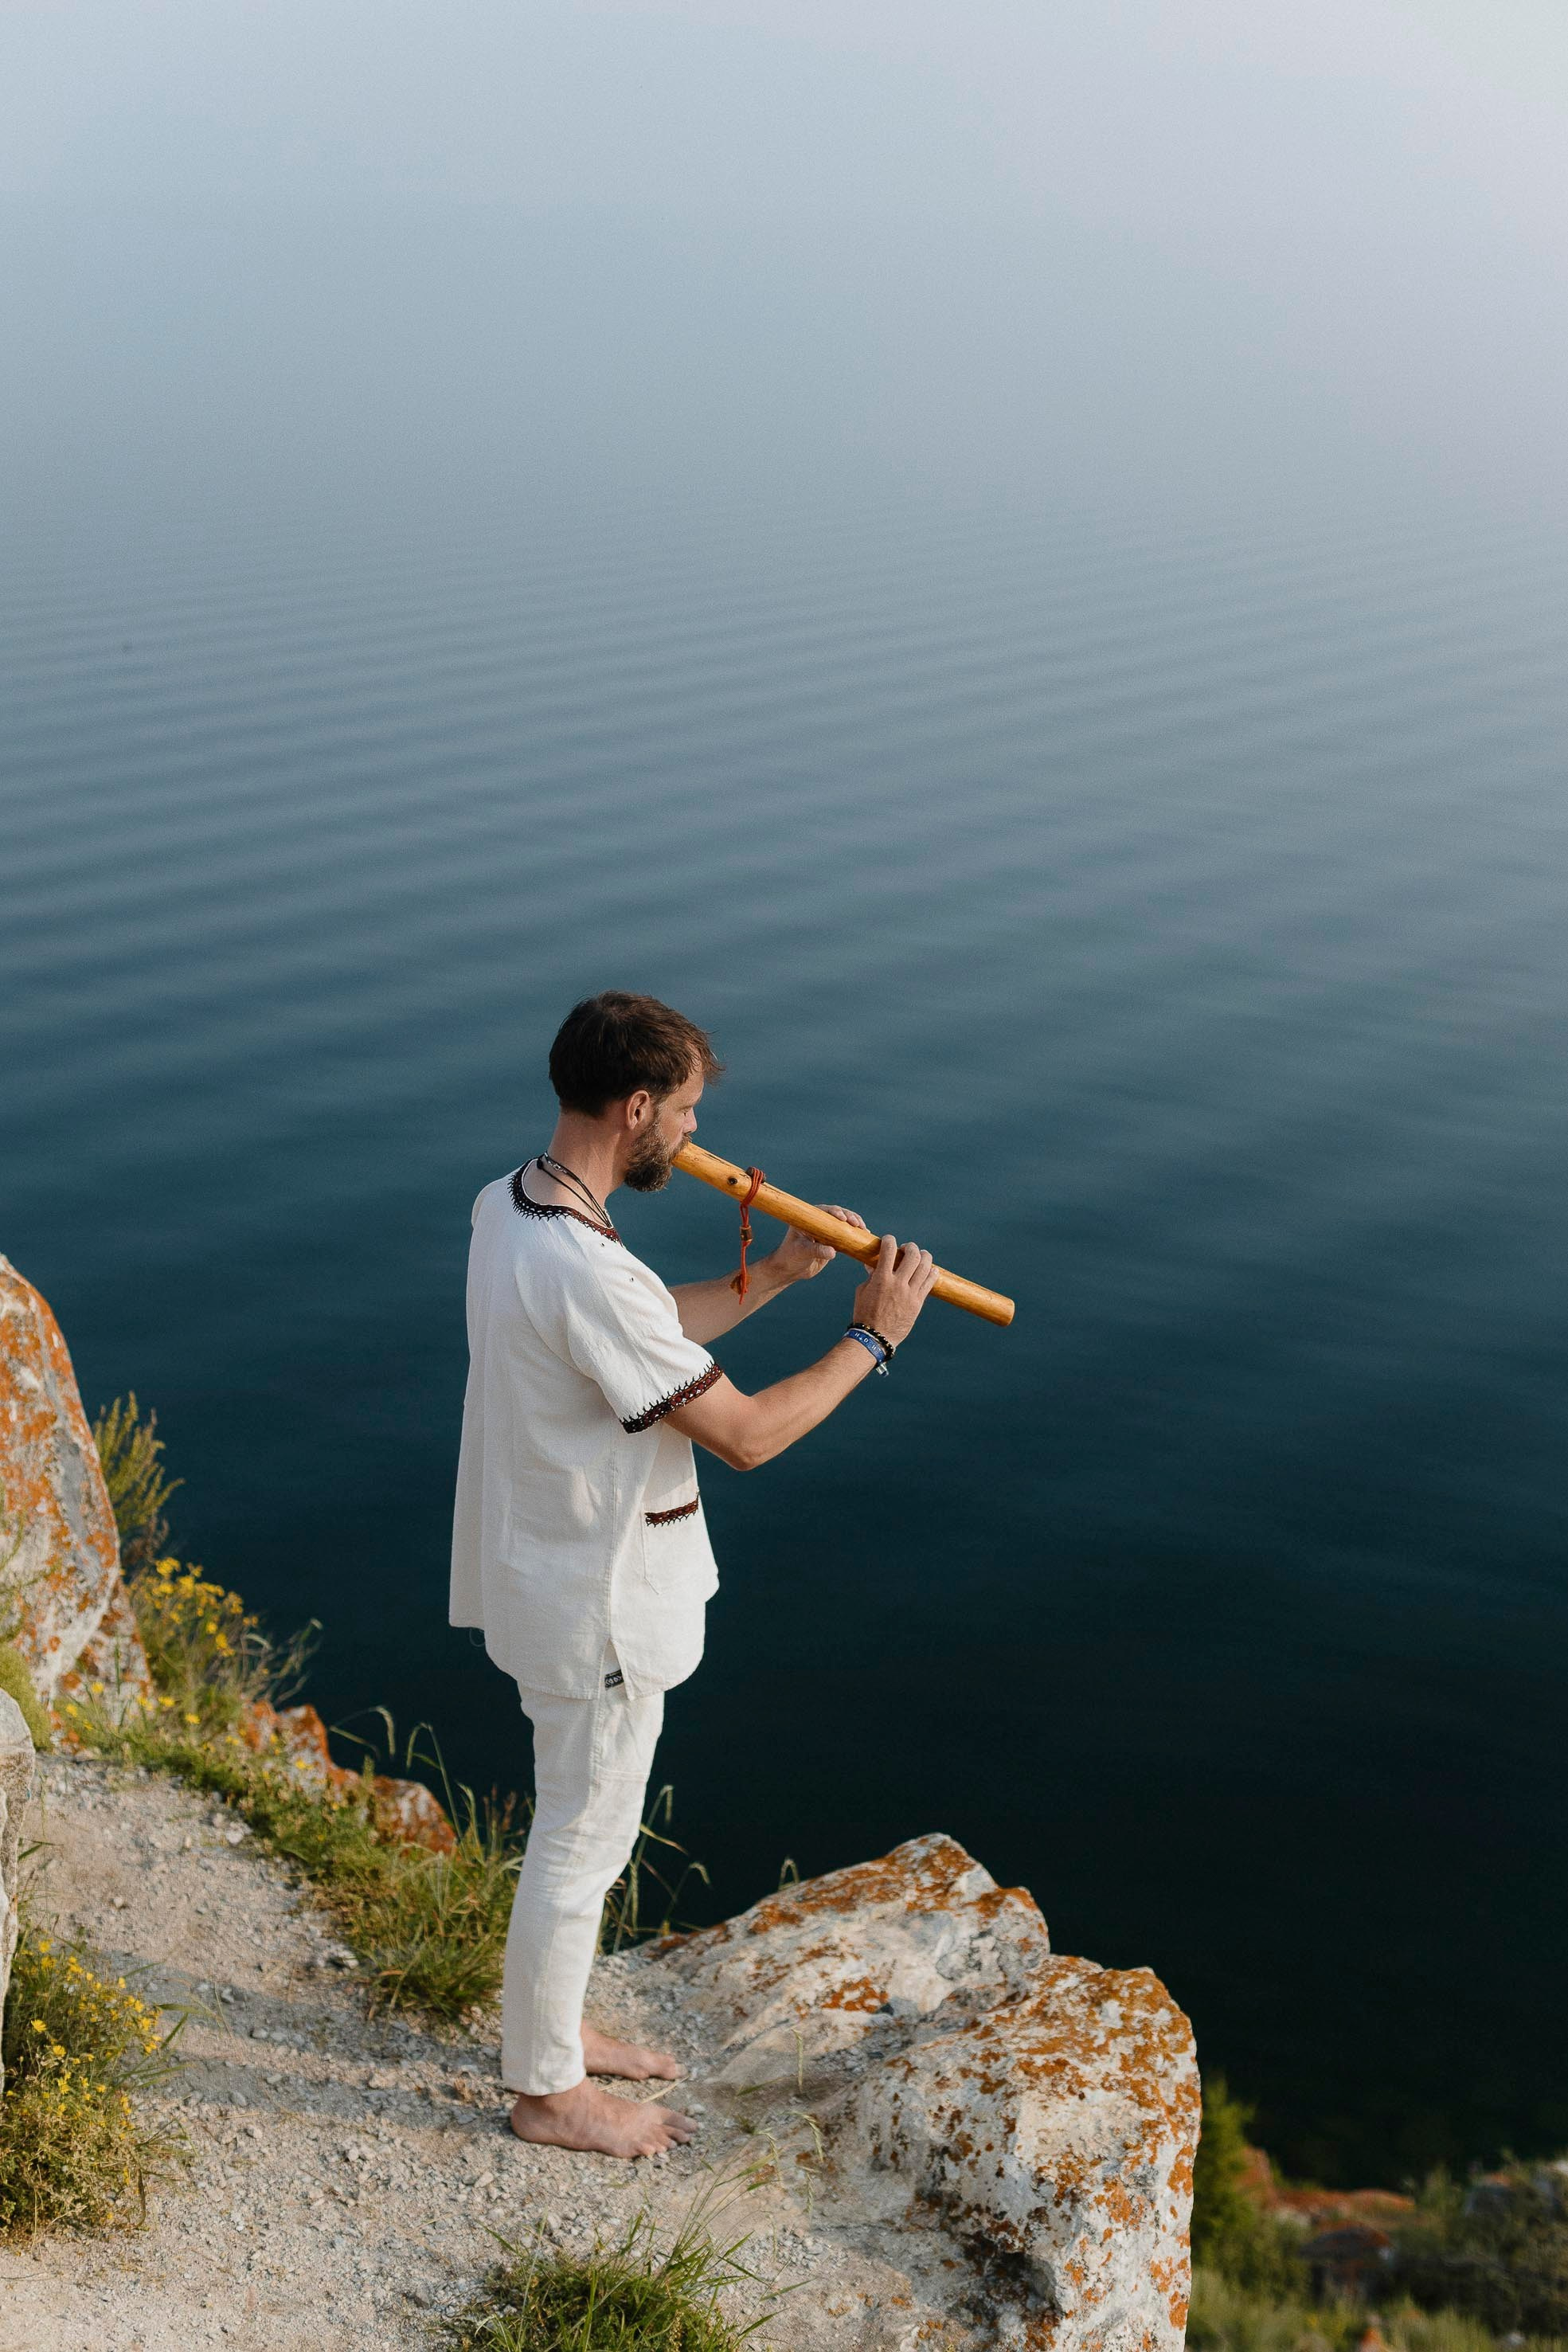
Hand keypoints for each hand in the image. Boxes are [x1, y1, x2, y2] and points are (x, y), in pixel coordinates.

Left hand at [768, 1205, 865, 1284]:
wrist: (790, 1269)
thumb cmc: (791, 1257)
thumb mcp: (802, 1252)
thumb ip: (817, 1251)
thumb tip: (833, 1252)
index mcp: (808, 1218)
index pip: (824, 1211)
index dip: (835, 1212)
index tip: (843, 1219)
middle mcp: (819, 1221)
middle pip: (838, 1214)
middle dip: (850, 1217)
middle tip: (858, 1225)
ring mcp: (826, 1230)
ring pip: (844, 1223)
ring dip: (855, 1225)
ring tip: (864, 1230)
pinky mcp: (832, 1241)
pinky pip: (845, 1235)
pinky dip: (855, 1235)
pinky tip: (864, 1236)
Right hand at [850, 1233, 936, 1347]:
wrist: (875, 1337)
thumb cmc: (865, 1314)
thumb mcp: (862, 1291)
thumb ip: (871, 1276)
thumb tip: (874, 1264)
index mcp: (882, 1279)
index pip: (889, 1250)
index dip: (889, 1240)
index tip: (889, 1240)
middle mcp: (898, 1284)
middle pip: (912, 1256)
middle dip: (910, 1247)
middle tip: (907, 1248)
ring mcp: (910, 1293)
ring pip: (925, 1267)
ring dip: (924, 1256)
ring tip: (921, 1255)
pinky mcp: (918, 1303)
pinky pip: (930, 1282)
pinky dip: (932, 1272)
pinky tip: (930, 1269)